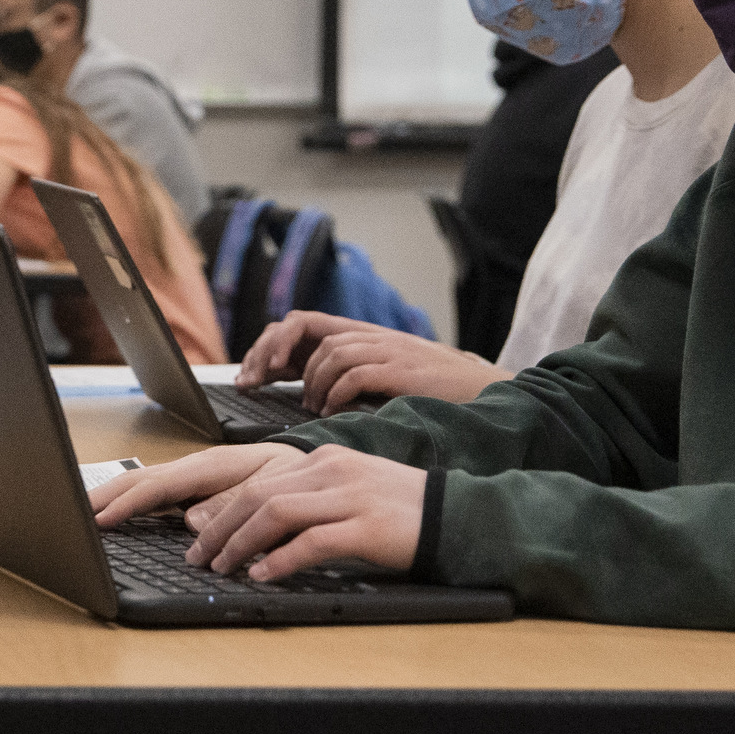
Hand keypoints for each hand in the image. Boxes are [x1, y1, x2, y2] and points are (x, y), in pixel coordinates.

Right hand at [89, 445, 290, 527]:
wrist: (312, 465)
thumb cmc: (295, 477)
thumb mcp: (274, 488)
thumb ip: (234, 504)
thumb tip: (192, 521)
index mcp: (211, 466)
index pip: (159, 486)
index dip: (127, 504)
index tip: (100, 519)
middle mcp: (196, 468)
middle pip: (140, 480)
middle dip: (105, 495)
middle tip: (73, 513)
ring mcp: (193, 477)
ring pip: (143, 485)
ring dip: (112, 498)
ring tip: (84, 513)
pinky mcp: (195, 488)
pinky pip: (156, 494)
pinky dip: (131, 502)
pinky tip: (118, 513)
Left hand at [178, 444, 428, 580]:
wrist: (458, 515)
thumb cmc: (401, 511)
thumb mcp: (348, 493)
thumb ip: (308, 502)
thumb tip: (259, 532)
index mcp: (324, 460)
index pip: (258, 482)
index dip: (222, 511)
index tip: (202, 538)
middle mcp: (332, 471)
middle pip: (258, 495)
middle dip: (220, 528)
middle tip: (199, 558)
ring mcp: (350, 496)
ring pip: (276, 513)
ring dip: (241, 543)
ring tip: (223, 568)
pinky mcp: (367, 526)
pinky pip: (312, 541)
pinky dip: (281, 560)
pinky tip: (263, 576)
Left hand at [240, 311, 501, 413]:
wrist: (485, 390)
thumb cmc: (430, 391)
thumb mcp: (381, 376)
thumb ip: (344, 375)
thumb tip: (299, 394)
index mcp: (357, 334)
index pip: (297, 323)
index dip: (267, 344)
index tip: (249, 376)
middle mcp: (367, 334)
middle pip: (299, 325)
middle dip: (270, 352)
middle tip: (255, 383)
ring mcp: (385, 347)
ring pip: (326, 350)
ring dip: (308, 381)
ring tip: (309, 407)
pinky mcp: (402, 367)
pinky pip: (355, 372)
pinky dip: (336, 392)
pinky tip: (332, 410)